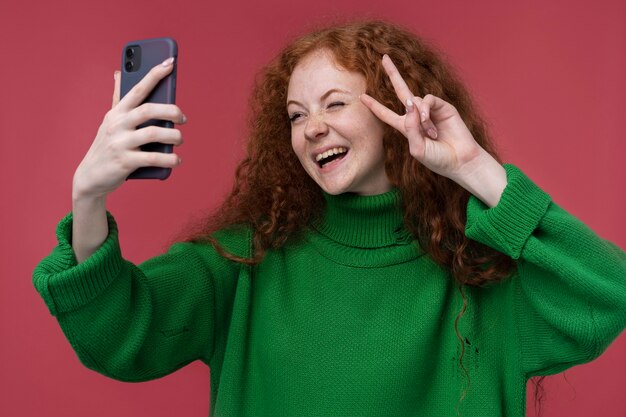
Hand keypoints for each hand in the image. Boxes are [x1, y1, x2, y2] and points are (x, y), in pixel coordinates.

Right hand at [72, 57, 185, 200]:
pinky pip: (152, 158)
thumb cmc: (106, 146)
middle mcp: (117, 125)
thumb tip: (118, 72)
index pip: (137, 88)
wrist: (90, 177)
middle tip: (183, 118)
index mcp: (117, 112)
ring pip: (153, 133)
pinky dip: (169, 159)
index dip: (154, 74)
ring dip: (173, 136)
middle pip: (148, 110)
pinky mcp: (124, 162)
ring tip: (180, 140)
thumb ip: (118, 99)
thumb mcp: (110, 121)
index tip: (171, 62)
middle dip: (172, 111)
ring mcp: (120, 143)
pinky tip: (176, 160)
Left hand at [360, 55, 506, 206]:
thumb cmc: (437, 159)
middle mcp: (416, 115)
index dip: (374, 106)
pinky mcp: (442, 106)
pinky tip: (430, 124)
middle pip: (401, 91)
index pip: (386, 114)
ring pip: (415, 101)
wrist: (460, 160)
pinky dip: (426, 110)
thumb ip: (410, 129)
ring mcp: (429, 109)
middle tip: (384, 57)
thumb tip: (410, 104)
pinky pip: (427, 100)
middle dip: (393, 73)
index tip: (362, 97)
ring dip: (420, 119)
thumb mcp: (417, 149)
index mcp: (406, 127)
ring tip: (431, 134)